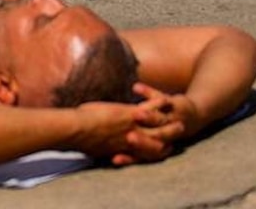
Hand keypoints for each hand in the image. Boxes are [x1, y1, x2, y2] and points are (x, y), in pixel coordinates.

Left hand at [71, 94, 185, 165]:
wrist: (75, 131)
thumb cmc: (79, 140)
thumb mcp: (95, 148)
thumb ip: (102, 148)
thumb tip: (97, 150)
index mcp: (124, 151)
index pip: (146, 156)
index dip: (156, 153)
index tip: (164, 150)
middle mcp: (132, 142)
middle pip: (159, 145)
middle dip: (170, 140)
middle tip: (179, 136)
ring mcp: (134, 128)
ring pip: (160, 129)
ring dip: (170, 124)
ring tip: (180, 121)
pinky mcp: (130, 115)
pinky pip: (151, 109)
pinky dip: (159, 104)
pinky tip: (167, 99)